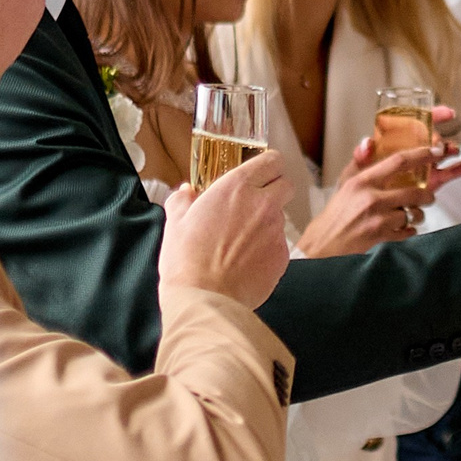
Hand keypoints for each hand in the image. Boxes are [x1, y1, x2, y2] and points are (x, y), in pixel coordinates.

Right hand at [157, 149, 290, 310]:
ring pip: (281, 216)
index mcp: (237, 188)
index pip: (272, 160)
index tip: (260, 172)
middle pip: (286, 185)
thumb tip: (187, 191)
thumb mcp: (175, 221)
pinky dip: (267, 248)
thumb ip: (183, 199)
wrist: (204, 299)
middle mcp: (262, 205)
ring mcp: (276, 231)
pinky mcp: (282, 257)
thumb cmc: (186, 260)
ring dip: (267, 221)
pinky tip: (246, 260)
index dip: (268, 165)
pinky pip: (279, 244)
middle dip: (274, 189)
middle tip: (254, 202)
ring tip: (241, 239)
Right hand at [294, 108, 460, 257]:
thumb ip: (360, 161)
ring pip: (412, 213)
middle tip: (428, 197)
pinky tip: (401, 228)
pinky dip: (409, 230)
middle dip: (427, 196)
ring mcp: (377, 219)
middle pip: (414, 192)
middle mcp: (371, 198)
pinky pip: (408, 231)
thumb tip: (369, 142)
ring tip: (410, 215)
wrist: (324, 243)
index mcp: (363, 180)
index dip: (422, 155)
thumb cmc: (337, 212)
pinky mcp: (381, 237)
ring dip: (417, 215)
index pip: (398, 161)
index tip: (436, 152)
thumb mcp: (345, 182)